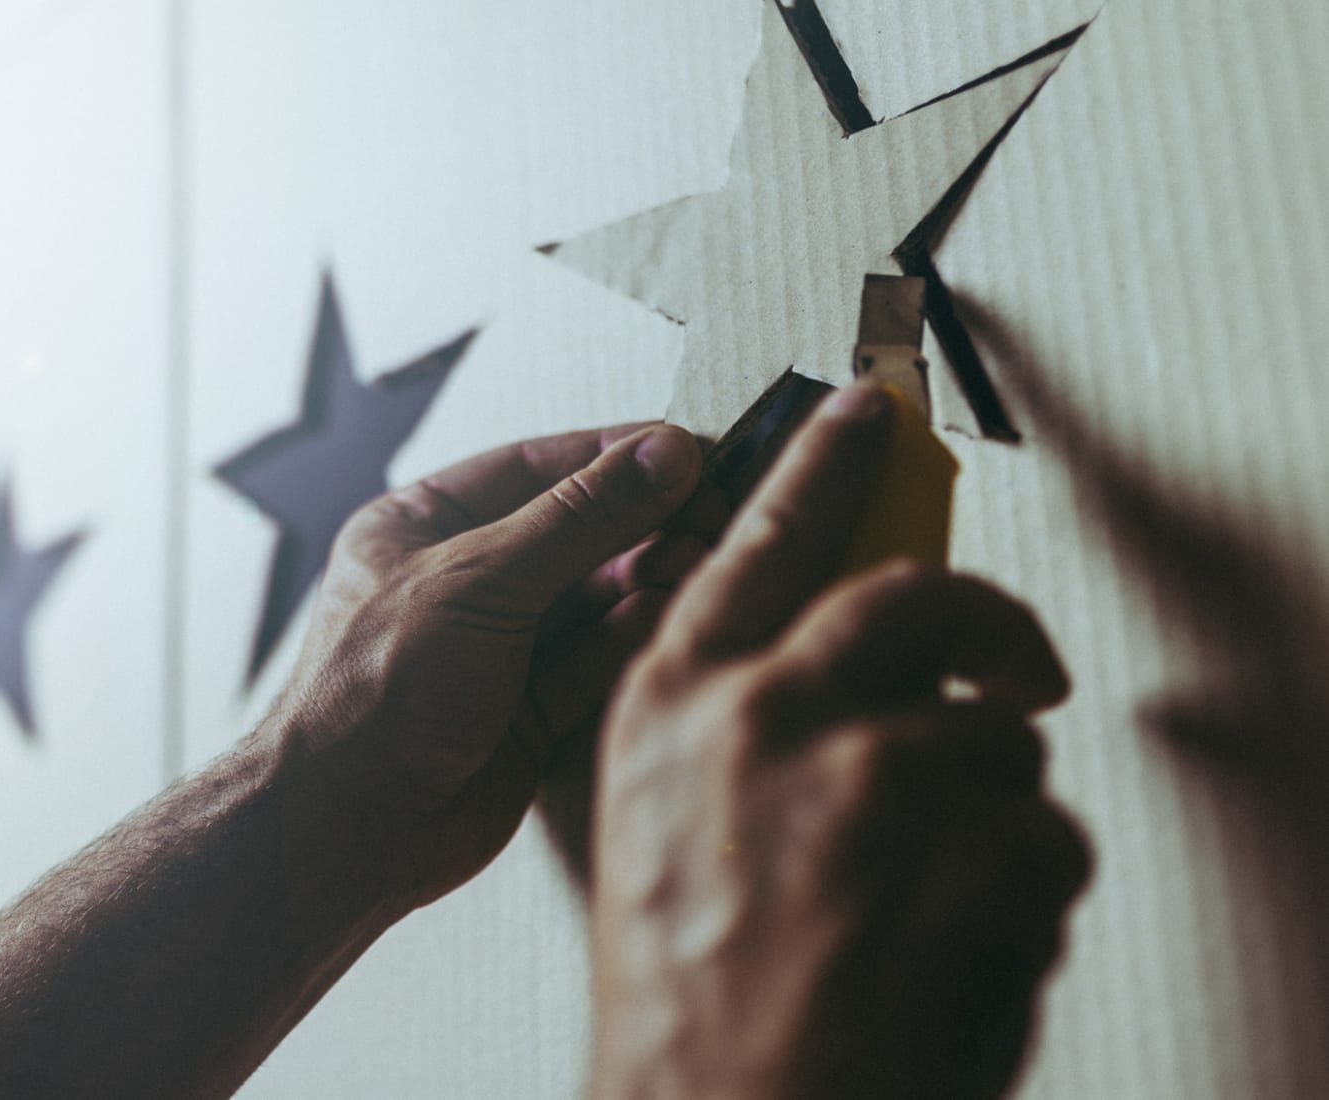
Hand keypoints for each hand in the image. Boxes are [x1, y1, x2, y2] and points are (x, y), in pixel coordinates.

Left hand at [259, 421, 714, 907]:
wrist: (345, 827)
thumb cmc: (373, 692)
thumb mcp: (478, 580)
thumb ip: (579, 518)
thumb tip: (663, 454)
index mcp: (423, 525)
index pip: (539, 467)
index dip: (618, 459)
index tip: (690, 457)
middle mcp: (463, 579)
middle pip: (578, 533)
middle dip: (645, 525)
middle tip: (709, 522)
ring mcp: (499, 647)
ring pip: (597, 598)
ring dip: (649, 581)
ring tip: (696, 569)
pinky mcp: (531, 711)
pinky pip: (597, 659)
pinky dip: (634, 638)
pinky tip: (667, 619)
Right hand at [591, 384, 1091, 1099]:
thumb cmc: (684, 1002)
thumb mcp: (658, 829)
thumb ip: (728, 727)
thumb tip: (828, 666)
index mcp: (675, 708)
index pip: (759, 542)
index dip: (824, 468)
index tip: (867, 412)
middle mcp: (766, 716)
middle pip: (919, 600)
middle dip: (988, 626)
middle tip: (1012, 662)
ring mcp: (873, 776)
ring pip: (1000, 737)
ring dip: (991, 815)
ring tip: (930, 903)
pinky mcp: (972, 847)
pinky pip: (1050, 834)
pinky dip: (1027, 896)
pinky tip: (953, 950)